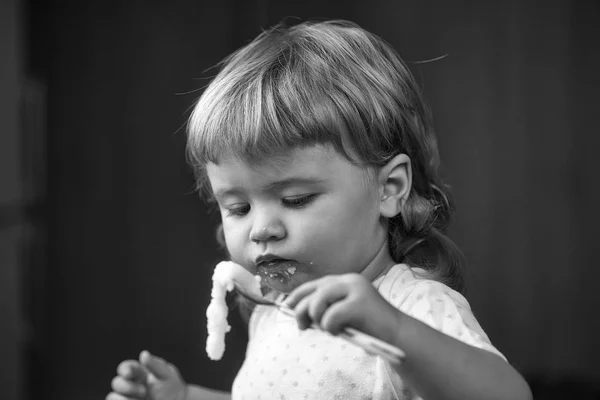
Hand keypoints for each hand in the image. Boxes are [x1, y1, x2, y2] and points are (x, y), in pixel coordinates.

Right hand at [106, 350, 187, 399]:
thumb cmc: (172, 388)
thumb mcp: (167, 375)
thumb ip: (155, 365)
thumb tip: (143, 354)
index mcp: (138, 373)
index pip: (125, 368)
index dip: (124, 370)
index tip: (129, 373)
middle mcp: (131, 385)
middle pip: (117, 383)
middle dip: (127, 387)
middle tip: (144, 392)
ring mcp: (128, 398)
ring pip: (112, 397)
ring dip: (122, 399)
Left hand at [284, 273, 402, 344]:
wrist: (397, 335)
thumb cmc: (368, 327)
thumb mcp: (343, 314)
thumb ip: (325, 309)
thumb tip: (298, 313)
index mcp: (345, 281)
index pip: (314, 284)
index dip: (298, 295)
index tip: (286, 307)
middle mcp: (350, 280)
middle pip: (313, 291)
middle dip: (301, 310)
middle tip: (302, 327)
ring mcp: (356, 289)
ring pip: (319, 301)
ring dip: (316, 318)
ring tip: (327, 329)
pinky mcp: (360, 303)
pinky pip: (331, 316)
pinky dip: (329, 327)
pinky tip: (340, 332)